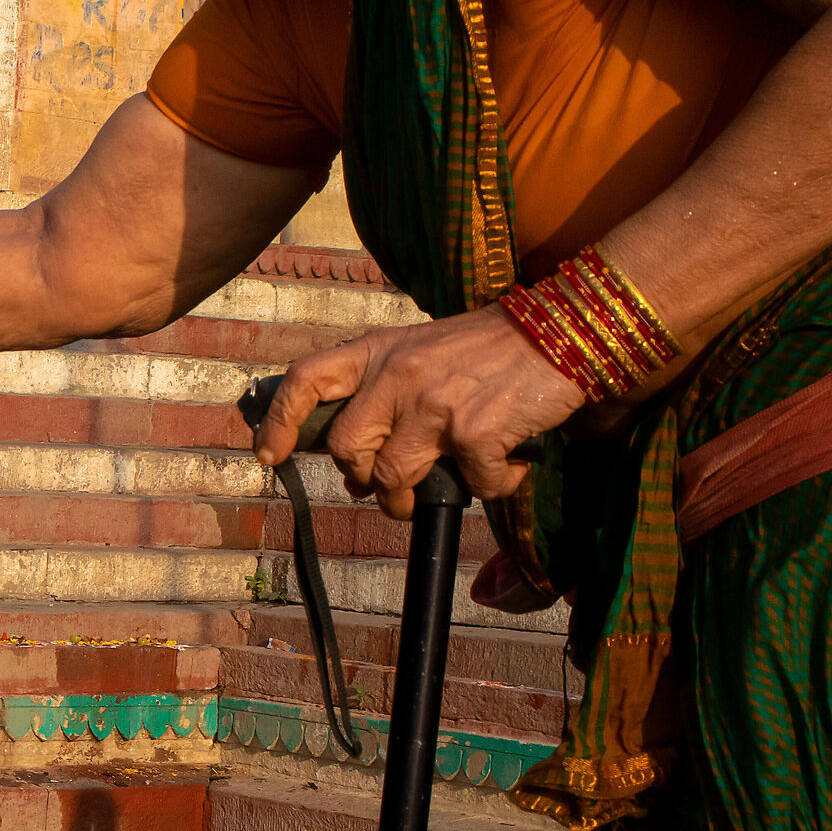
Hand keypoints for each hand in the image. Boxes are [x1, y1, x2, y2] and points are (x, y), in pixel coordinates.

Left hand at [256, 305, 585, 519]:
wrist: (561, 330)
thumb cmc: (487, 348)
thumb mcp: (420, 350)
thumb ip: (382, 388)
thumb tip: (355, 452)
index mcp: (378, 352)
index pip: (306, 380)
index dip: (279, 421)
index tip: (270, 455)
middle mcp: (398, 376)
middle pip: (346, 448)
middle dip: (359, 480)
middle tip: (383, 489)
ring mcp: (435, 405)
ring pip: (391, 478)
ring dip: (406, 500)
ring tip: (431, 493)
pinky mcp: (476, 432)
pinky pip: (469, 485)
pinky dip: (488, 487)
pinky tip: (504, 467)